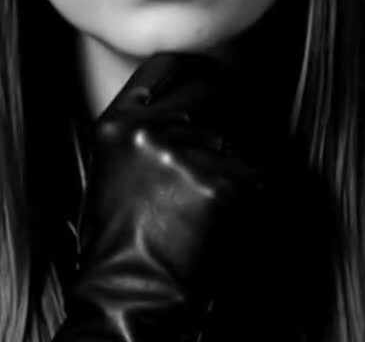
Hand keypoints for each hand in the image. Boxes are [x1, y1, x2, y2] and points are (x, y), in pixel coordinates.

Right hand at [53, 52, 263, 341]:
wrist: (129, 296)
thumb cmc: (119, 239)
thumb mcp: (112, 166)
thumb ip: (144, 125)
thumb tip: (191, 102)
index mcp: (118, 123)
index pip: (167, 67)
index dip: (195, 69)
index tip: (212, 74)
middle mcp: (149, 129)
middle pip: (208, 88)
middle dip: (228, 101)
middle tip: (230, 132)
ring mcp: (186, 154)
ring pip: (234, 136)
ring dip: (234, 161)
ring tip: (206, 203)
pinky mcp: (221, 184)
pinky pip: (252, 173)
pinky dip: (248, 194)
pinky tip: (222, 221)